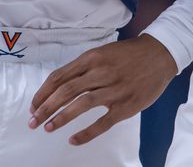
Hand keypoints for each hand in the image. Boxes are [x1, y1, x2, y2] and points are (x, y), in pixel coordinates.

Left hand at [28, 34, 176, 144]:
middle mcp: (100, 72)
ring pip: (81, 105)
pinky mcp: (125, 105)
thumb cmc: (129, 54)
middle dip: (45, 108)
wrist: (159, 54)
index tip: (34, 105)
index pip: (59, 77)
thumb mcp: (102, 52)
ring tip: (48, 128)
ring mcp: (113, 89)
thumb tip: (60, 84)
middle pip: (65, 91)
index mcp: (91, 58)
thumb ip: (83, 67)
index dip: (43, 93)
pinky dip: (86, 133)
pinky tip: (73, 140)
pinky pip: (102, 122)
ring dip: (60, 118)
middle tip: (33, 121)